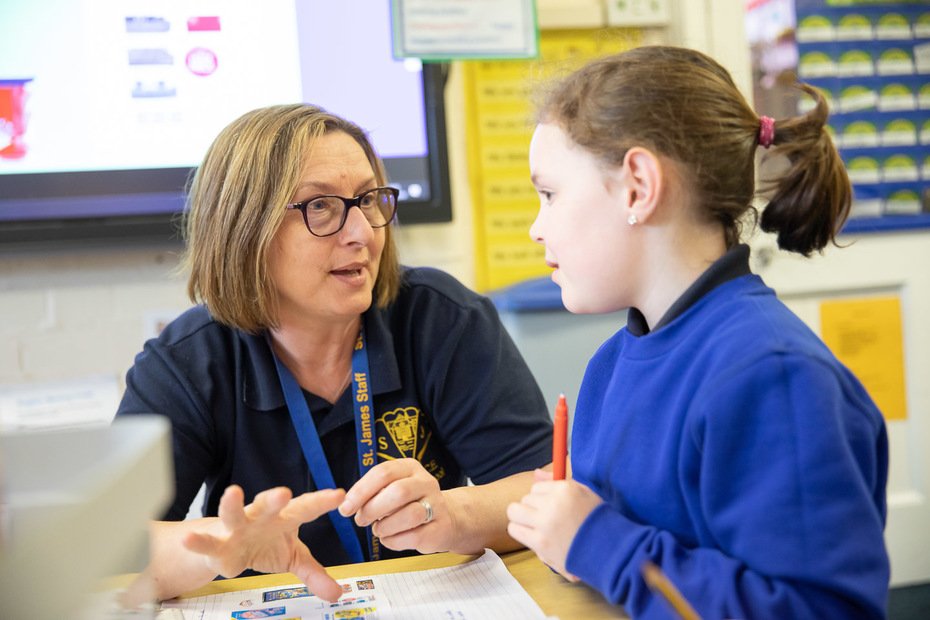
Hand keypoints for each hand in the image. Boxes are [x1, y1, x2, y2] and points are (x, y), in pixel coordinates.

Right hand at [182, 485, 344, 601]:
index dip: (321, 502)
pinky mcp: (218, 546)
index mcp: (284, 518)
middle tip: (283, 492)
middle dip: (275, 498)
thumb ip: (315, 574)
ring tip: (232, 492)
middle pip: (269, 505)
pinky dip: (198, 542)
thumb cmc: (267, 544)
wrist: (233, 549)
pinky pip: (207, 543)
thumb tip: (338, 594)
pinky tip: (188, 540)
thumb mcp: (294, 558)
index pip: (305, 508)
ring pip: (234, 514)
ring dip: (232, 504)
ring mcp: (238, 529)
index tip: (338, 495)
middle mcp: (261, 518)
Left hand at [339, 458, 451, 552]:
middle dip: (373, 509)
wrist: (446, 518)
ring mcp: (436, 505)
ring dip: (385, 526)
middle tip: (361, 520)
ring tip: (379, 529)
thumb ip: (372, 493)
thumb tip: (348, 504)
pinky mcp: (440, 528)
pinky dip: (395, 541)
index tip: (346, 507)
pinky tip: (391, 538)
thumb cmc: (410, 504)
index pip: (383, 472)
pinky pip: (413, 537)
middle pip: (398, 492)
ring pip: (408, 515)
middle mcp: (425, 482)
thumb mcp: (392, 489)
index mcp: (409, 468)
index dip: (361, 491)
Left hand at [506, 469, 602, 579]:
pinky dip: (521, 532)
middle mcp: (552, 503)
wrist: (607, 551)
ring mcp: (545, 523)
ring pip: (515, 512)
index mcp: (564, 489)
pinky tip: (534, 537)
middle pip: (525, 499)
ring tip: (536, 527)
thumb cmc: (596, 522)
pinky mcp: (540, 542)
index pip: (537, 487)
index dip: (542, 498)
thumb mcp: (583, 494)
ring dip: (522, 519)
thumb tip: (536, 473)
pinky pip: (514, 529)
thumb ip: (557, 483)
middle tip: (544, 519)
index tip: (552, 508)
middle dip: (532, 508)